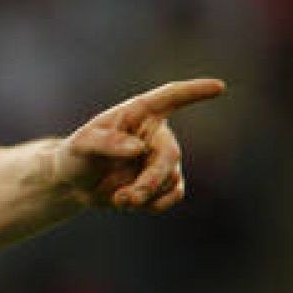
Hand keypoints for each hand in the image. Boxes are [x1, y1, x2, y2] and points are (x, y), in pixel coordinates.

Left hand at [54, 78, 225, 212]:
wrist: (73, 184)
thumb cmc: (75, 155)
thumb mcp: (79, 146)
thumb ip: (104, 143)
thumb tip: (138, 148)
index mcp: (138, 113)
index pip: (169, 97)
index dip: (193, 92)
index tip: (218, 87)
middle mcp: (155, 134)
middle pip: (169, 155)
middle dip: (151, 179)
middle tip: (129, 197)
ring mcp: (160, 159)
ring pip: (170, 179)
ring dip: (146, 194)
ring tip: (119, 200)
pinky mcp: (162, 182)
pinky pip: (173, 195)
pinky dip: (156, 204)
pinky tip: (136, 206)